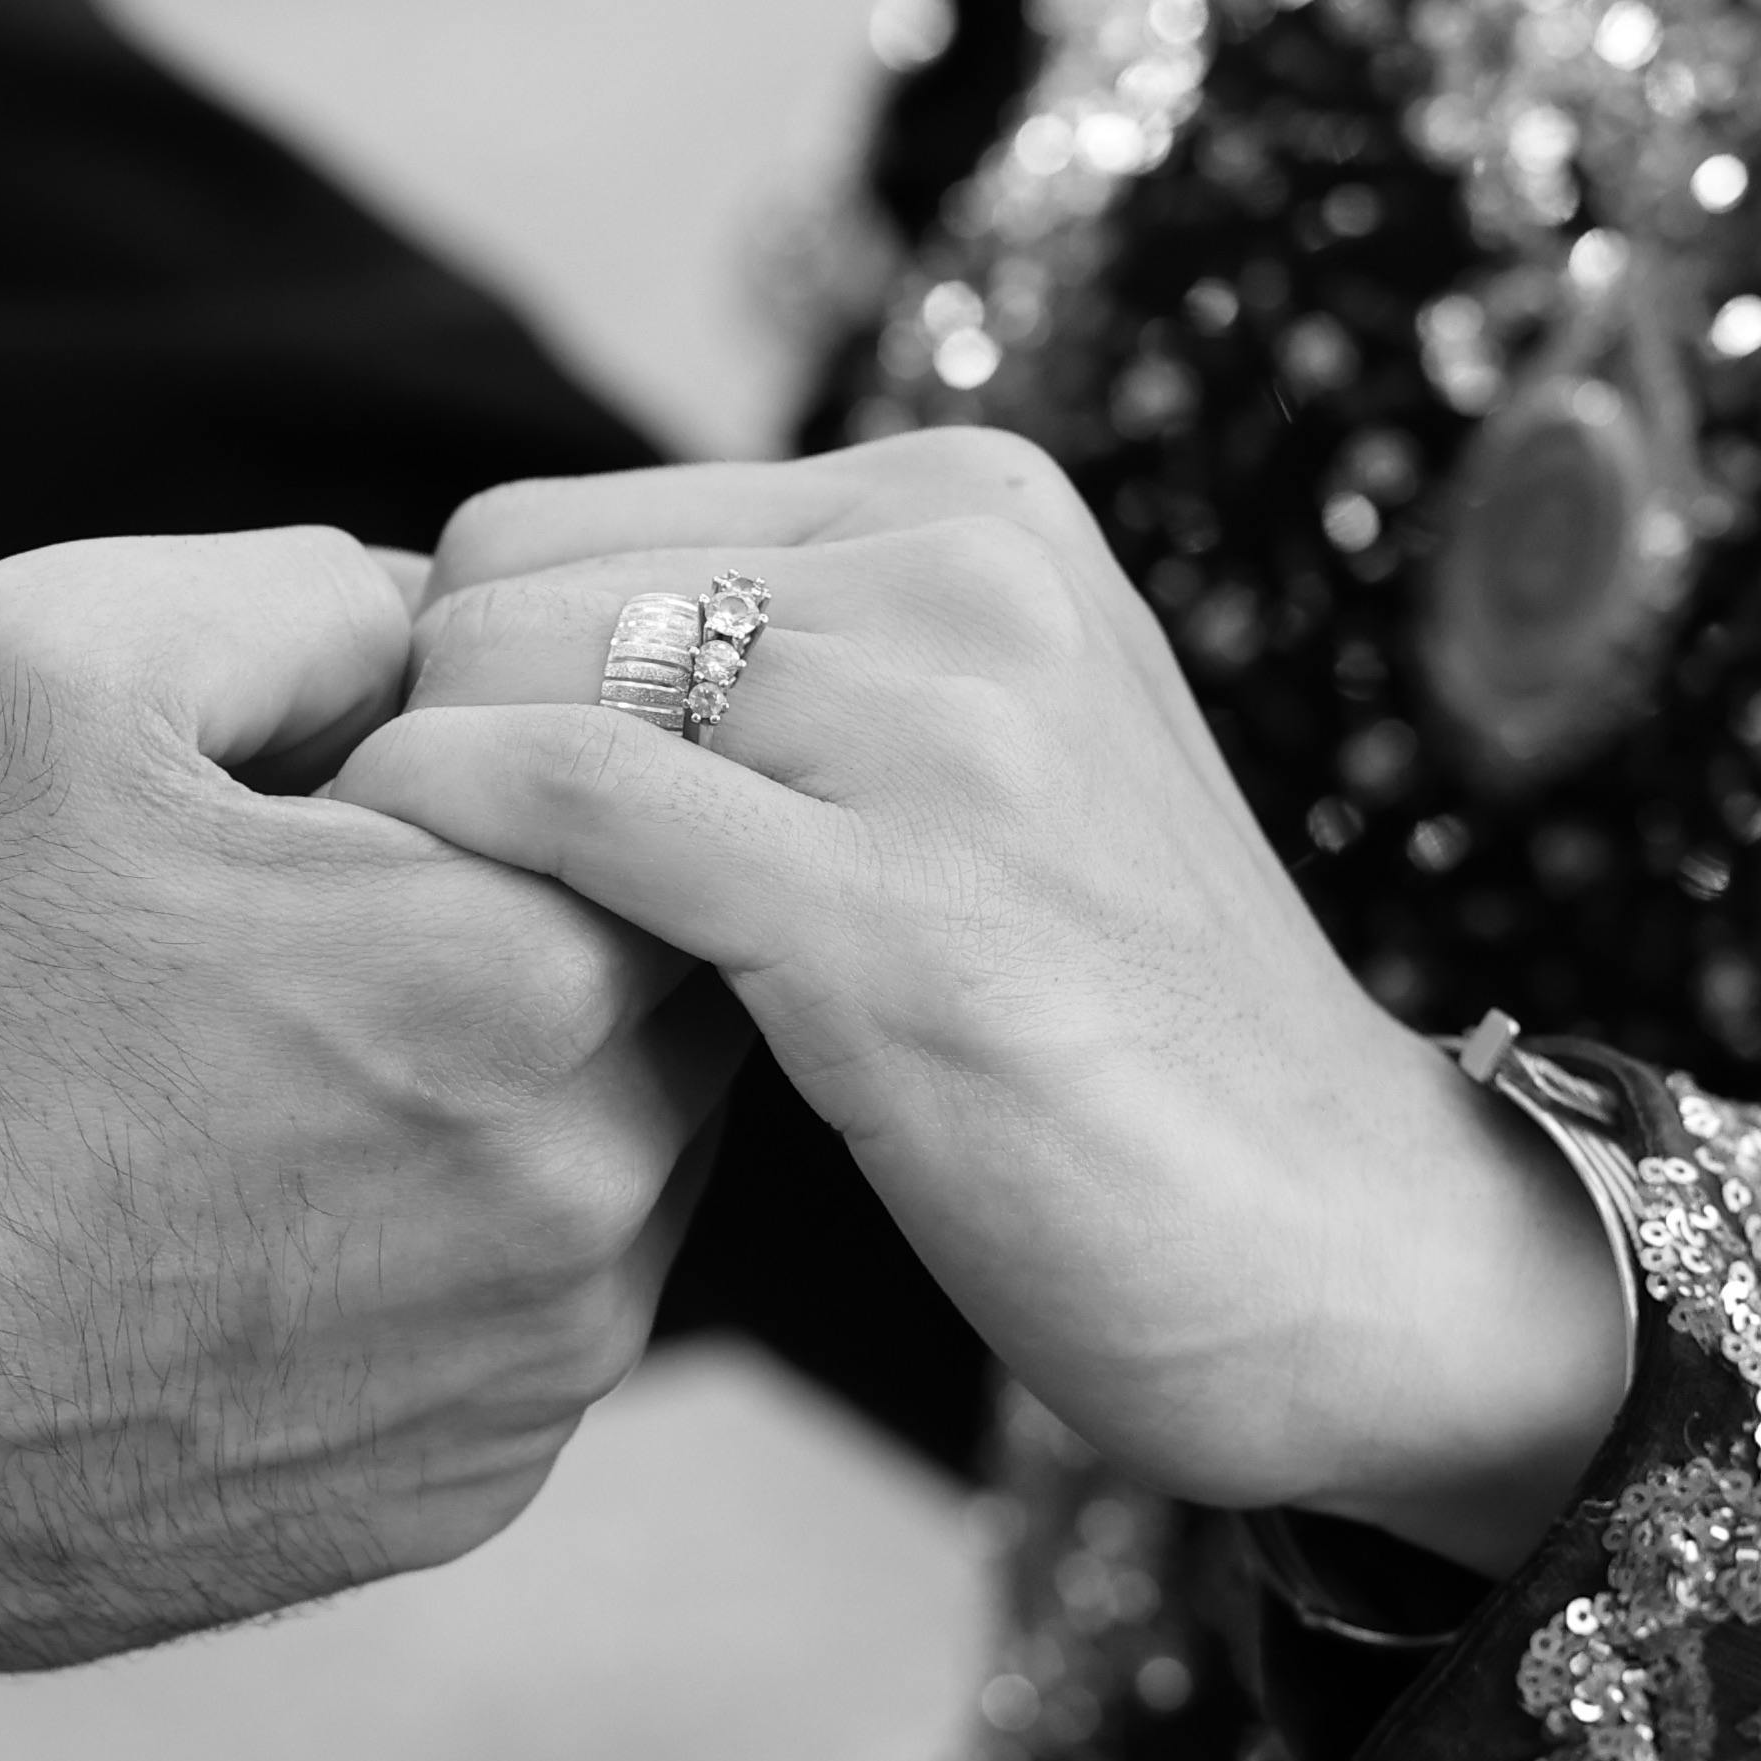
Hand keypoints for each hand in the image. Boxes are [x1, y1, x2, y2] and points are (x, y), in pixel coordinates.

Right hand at [0, 530, 740, 1709]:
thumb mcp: (45, 660)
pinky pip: (520, 1326)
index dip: (498, 763)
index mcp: (520, 972)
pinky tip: (231, 1228)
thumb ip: (318, 587)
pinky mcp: (457, 1502)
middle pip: (666, 983)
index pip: (659, 799)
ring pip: (610, 1160)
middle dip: (523, 923)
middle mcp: (581, 1203)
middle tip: (291, 929)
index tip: (332, 791)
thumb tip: (444, 629)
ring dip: (491, 1093)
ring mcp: (528, 1382)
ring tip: (246, 1082)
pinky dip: (424, 1256)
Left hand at [348, 442, 1629, 1573]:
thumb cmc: (1105, 1045)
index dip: (449, 692)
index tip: (429, 845)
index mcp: (971, 508)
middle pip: (502, 583)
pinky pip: (563, 800)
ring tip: (421, 962)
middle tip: (405, 924)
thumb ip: (776, 686)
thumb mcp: (958, 778)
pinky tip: (436, 964)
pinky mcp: (897, 905)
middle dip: (416, 745)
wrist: (1355, 1252)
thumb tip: (472, 674)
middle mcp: (967, 567)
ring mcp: (945, 727)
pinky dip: (445, 857)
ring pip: (511, 669)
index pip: (549, 530)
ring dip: (411, 821)